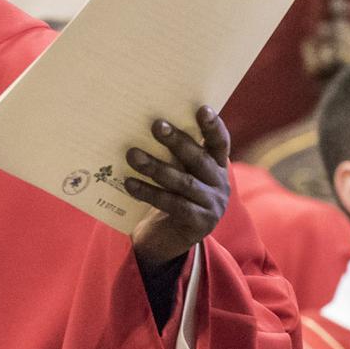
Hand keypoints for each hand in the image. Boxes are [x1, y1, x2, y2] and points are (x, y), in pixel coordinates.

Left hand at [126, 107, 232, 271]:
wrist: (169, 239)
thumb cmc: (171, 195)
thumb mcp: (177, 172)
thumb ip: (172, 154)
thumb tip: (145, 124)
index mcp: (217, 166)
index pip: (219, 142)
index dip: (213, 126)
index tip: (202, 109)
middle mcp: (219, 184)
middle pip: (198, 159)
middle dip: (177, 141)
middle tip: (156, 125)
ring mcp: (212, 205)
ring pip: (182, 182)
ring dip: (156, 166)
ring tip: (132, 154)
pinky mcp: (198, 224)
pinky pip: (172, 204)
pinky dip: (149, 192)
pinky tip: (129, 184)